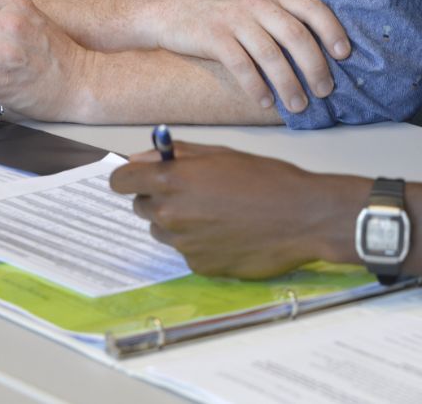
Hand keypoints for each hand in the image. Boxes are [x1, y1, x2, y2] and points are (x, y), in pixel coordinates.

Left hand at [109, 142, 356, 277]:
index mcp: (171, 181)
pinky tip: (228, 231)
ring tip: (216, 211)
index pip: (121, 181)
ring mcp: (183, 245)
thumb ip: (177, 154)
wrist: (300, 217)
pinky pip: (186, 250)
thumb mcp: (220, 153)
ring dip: (178, 220)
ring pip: (163, 230)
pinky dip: (199, 241)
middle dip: (158, 196)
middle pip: (141, 205)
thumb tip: (143, 156)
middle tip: (193, 190)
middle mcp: (170, 215)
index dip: (130, 177)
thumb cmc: (264, 177)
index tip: (142, 176)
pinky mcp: (199, 267)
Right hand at [151, 0, 350, 114]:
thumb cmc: (225, 16)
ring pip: (270, 54)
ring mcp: (235, 19)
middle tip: (325, 91)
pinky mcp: (214, 37)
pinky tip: (265, 102)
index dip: (331, 29)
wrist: (175, 11)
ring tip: (299, 105)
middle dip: (314, 65)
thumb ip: (284, 22)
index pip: (312, 7)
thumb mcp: (257, 8)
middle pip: (295, 34)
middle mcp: (258, 4)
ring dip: (288, 83)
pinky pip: (241, 65)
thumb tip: (322, 55)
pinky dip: (256, 87)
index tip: (344, 54)